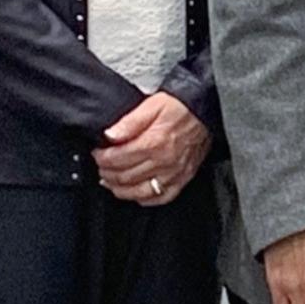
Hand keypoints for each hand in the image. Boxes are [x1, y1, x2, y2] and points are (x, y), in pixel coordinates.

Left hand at [95, 92, 209, 206]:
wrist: (207, 112)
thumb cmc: (181, 107)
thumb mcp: (152, 104)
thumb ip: (129, 122)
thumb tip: (110, 135)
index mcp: (153, 143)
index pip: (118, 159)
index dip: (102, 158)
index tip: (97, 154)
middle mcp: (163, 162)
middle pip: (125, 177)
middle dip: (107, 173)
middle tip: (101, 167)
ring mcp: (174, 174)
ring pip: (139, 192)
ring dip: (120, 189)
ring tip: (110, 182)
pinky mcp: (183, 179)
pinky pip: (161, 198)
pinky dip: (144, 199)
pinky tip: (135, 193)